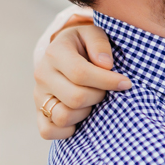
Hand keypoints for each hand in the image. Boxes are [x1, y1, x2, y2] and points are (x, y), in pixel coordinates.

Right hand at [34, 23, 130, 139]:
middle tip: (106, 91)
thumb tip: (105, 64)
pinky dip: (67, 130)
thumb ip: (100, 44)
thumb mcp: (93, 33)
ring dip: (86, 113)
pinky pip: (48, 131)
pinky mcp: (38, 112)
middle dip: (99, 96)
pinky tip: (81, 118)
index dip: (107, 81)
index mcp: (55, 53)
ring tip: (93, 101)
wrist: (66, 53)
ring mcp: (39, 95)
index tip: (126, 83)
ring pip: (63, 116)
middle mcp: (43, 75)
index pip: (80, 74)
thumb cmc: (86, 44)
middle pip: (76, 98)